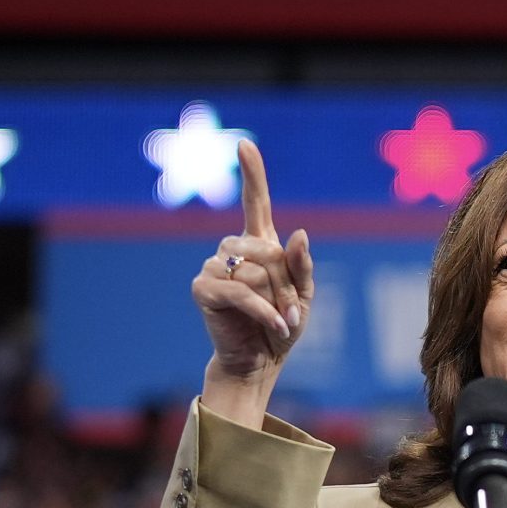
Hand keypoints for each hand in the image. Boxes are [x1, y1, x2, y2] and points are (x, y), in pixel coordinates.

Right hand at [191, 140, 314, 380]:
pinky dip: (263, 310)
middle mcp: (233, 250)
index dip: (252, 174)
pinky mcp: (203, 288)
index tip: (245, 145)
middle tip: (291, 312)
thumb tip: (299, 234)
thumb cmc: (281, 327)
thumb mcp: (303, 297)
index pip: (255, 203)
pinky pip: (240, 291)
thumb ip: (302, 266)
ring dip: (276, 299)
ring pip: (255, 271)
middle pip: (268, 250)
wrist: (259, 362)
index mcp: (258, 245)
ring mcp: (214, 266)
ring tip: (281, 321)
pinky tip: (275, 326)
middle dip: (286, 283)